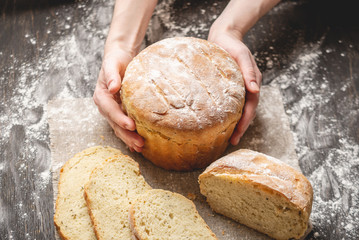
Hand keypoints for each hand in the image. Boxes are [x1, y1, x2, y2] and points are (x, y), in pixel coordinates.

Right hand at [93, 47, 143, 151]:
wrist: (119, 58)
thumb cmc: (116, 60)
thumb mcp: (112, 64)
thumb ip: (111, 76)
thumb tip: (112, 87)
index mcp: (101, 96)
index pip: (110, 110)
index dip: (120, 119)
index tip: (131, 126)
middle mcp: (105, 106)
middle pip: (115, 124)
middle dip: (127, 135)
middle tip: (139, 143)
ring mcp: (113, 111)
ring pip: (119, 128)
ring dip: (129, 138)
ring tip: (141, 147)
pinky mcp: (121, 112)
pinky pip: (124, 126)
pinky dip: (130, 135)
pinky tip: (138, 145)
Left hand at [208, 26, 261, 145]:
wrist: (224, 37)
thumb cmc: (232, 45)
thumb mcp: (241, 56)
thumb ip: (249, 72)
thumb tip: (255, 89)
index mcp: (252, 83)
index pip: (250, 107)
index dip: (244, 122)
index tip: (237, 134)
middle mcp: (248, 88)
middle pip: (247, 112)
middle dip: (241, 128)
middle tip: (232, 142)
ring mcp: (241, 88)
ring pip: (241, 109)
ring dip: (236, 123)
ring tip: (228, 137)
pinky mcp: (232, 87)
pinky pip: (233, 104)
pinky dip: (230, 114)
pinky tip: (222, 121)